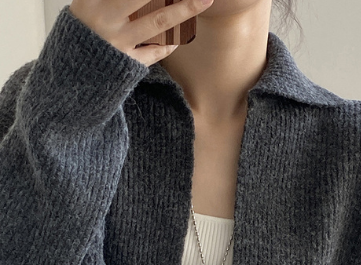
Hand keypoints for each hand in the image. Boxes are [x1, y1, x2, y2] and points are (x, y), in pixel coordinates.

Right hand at [69, 0, 213, 66]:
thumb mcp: (87, 6)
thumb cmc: (83, 32)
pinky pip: (156, 51)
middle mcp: (106, 19)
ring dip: (183, 10)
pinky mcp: (128, 63)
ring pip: (157, 22)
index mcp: (92, 0)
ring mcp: (119, 43)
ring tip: (204, 1)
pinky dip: (171, 42)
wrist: (72, 77)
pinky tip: (182, 34)